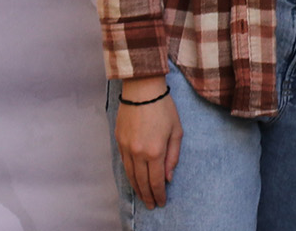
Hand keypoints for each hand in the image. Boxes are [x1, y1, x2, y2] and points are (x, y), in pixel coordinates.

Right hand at [114, 78, 181, 207]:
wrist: (142, 90)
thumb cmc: (164, 108)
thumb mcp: (176, 131)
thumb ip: (173, 156)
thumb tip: (168, 177)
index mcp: (155, 151)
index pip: (155, 181)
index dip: (158, 194)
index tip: (161, 202)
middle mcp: (138, 152)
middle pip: (141, 181)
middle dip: (147, 196)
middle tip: (151, 205)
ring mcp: (126, 147)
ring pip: (130, 175)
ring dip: (136, 188)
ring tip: (143, 197)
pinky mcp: (118, 141)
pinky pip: (124, 163)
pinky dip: (129, 175)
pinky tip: (134, 180)